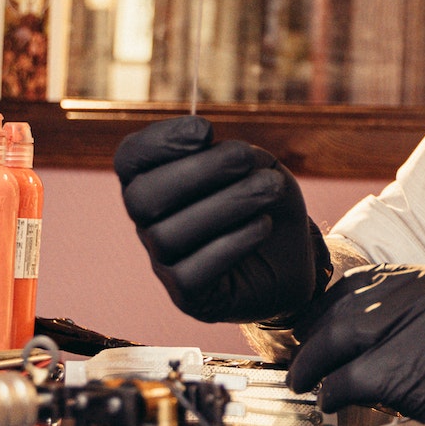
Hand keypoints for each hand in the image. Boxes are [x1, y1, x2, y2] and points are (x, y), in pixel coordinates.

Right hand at [114, 116, 330, 323]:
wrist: (294, 255)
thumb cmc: (264, 201)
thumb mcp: (256, 165)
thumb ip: (231, 152)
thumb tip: (209, 144)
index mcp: (156, 180)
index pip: (130, 158)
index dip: (158, 141)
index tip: (204, 130)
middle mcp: (150, 222)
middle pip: (142, 197)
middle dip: (198, 171)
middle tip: (245, 158)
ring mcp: (164, 260)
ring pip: (169, 235)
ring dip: (227, 204)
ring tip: (269, 189)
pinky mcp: (187, 294)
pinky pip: (192, 273)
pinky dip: (232, 243)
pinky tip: (263, 226)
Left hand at [289, 265, 424, 425]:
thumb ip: (416, 317)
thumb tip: (364, 338)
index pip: (358, 283)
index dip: (327, 310)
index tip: (314, 331)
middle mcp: (423, 293)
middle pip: (340, 308)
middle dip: (312, 338)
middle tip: (301, 362)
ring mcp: (417, 328)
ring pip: (337, 339)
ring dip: (313, 365)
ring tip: (306, 383)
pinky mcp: (411, 369)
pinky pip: (349, 378)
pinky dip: (333, 394)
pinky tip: (333, 404)